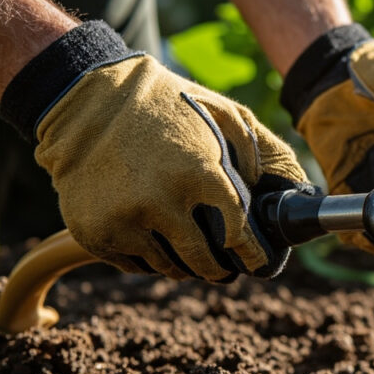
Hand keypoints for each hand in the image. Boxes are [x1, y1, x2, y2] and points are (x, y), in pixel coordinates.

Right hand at [0, 21, 308, 280]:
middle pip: (204, 263)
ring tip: (191, 252)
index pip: (238, 235)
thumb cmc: (168, 107)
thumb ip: (261, 152)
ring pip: (169, 269)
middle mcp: (161, 203)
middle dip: (220, 268)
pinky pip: (135, 266)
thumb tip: (286, 191)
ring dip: (185, 265)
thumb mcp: (226, 114)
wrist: (87, 104)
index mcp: (199, 175)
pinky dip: (150, 260)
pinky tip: (156, 241)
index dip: (251, 254)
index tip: (256, 262)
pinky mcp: (95, 233)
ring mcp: (124, 221)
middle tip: (225, 267)